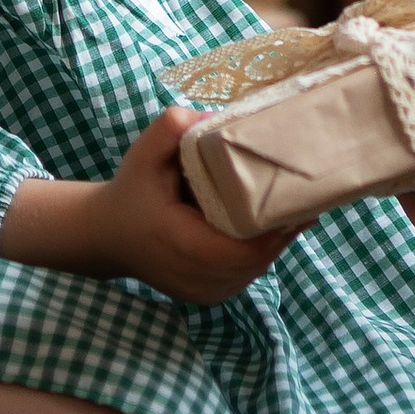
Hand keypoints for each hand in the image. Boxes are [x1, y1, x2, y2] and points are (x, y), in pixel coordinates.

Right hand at [0, 110, 301, 303]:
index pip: (243, 248)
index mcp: (180, 244)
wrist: (106, 236)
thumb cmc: (130, 191)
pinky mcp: (209, 296)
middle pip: (257, 259)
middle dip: (284, 229)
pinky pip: (246, 275)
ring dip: (276, 242)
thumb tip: (218, 117)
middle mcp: (195, 278)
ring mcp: (204, 293)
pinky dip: (261, 252)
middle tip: (308, 196)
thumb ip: (174, 127)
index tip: (299, 199)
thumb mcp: (144, 153)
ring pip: (255, 270)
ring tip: (297, 207)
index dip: (277, 228)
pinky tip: (273, 227)